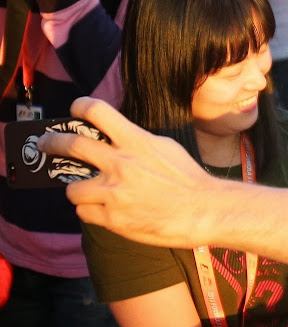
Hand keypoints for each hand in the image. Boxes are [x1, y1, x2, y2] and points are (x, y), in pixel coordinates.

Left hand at [37, 97, 218, 248]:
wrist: (203, 211)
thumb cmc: (189, 179)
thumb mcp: (165, 147)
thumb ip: (137, 141)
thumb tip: (115, 137)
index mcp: (135, 142)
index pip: (96, 111)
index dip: (79, 107)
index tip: (74, 110)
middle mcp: (120, 164)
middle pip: (70, 145)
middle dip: (52, 142)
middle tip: (46, 145)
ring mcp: (114, 193)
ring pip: (71, 188)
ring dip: (78, 189)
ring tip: (88, 192)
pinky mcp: (113, 218)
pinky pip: (84, 213)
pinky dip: (91, 211)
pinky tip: (104, 210)